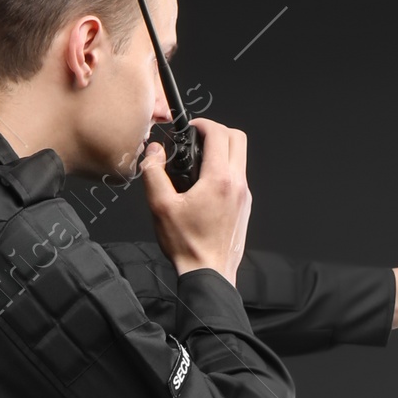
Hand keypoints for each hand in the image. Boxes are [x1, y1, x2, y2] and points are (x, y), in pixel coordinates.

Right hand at [141, 117, 251, 286]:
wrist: (209, 273)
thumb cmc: (187, 245)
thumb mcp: (160, 206)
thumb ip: (154, 173)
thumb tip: (154, 152)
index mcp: (218, 179)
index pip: (218, 133)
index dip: (202, 123)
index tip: (189, 128)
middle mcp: (237, 184)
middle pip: (237, 138)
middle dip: (217, 132)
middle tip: (197, 140)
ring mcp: (244, 195)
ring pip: (240, 158)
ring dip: (222, 151)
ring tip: (198, 164)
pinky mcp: (244, 206)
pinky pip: (238, 177)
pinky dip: (225, 171)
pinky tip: (205, 186)